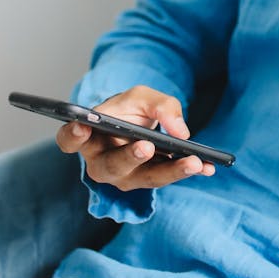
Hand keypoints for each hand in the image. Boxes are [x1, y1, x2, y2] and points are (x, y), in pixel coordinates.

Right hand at [56, 85, 214, 189]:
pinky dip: (186, 171)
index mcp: (89, 137)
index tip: (83, 127)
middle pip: (110, 166)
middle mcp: (101, 162)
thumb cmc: (130, 109)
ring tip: (195, 162)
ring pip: (143, 178)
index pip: (70, 140)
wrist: (139, 123)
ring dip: (170, 171)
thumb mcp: (143, 96)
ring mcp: (124, 176)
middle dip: (129, 157)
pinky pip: (166, 178)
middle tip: (147, 147)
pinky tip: (207, 166)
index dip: (73, 136)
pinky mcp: (147, 180)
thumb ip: (160, 105)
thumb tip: (180, 131)